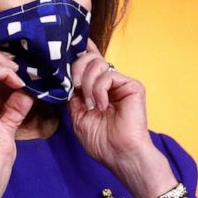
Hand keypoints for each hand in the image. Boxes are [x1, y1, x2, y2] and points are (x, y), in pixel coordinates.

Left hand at [68, 40, 157, 177]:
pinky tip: (102, 106)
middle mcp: (109, 83)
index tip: (72, 42)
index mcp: (97, 89)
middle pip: (90, 58)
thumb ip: (73, 95)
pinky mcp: (132, 86)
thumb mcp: (77, 116)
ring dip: (87, 84)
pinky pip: (108, 76)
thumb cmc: (101, 141)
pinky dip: (99, 90)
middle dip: (76, 69)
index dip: (81, 50)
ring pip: (97, 64)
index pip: (89, 63)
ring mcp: (121, 83)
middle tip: (75, 87)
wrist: (119, 155)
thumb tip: (65, 76)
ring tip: (91, 104)